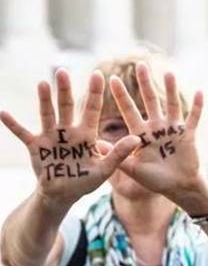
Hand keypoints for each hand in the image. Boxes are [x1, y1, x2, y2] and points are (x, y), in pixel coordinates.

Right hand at [0, 69, 139, 206]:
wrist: (63, 194)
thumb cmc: (85, 181)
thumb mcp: (104, 169)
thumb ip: (119, 154)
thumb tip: (137, 139)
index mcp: (87, 134)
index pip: (92, 109)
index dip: (95, 93)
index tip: (99, 74)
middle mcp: (68, 131)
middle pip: (66, 106)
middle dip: (65, 89)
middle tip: (63, 70)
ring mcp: (51, 137)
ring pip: (47, 114)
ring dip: (44, 99)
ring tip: (43, 83)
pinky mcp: (36, 146)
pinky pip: (22, 133)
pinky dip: (12, 124)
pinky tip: (3, 112)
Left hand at [109, 63, 206, 206]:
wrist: (178, 188)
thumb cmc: (155, 180)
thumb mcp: (133, 169)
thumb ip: (117, 156)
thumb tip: (96, 144)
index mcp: (141, 135)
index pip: (129, 111)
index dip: (122, 96)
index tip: (112, 79)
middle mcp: (156, 128)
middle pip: (150, 101)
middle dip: (145, 84)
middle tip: (140, 65)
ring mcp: (173, 130)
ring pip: (172, 105)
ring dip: (171, 90)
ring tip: (168, 73)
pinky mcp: (188, 135)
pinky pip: (193, 118)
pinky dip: (197, 107)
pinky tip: (199, 92)